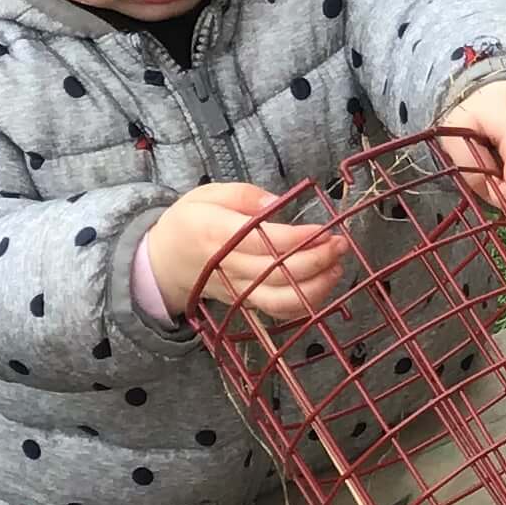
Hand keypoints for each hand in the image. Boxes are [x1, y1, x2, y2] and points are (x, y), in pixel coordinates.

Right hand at [145, 182, 345, 322]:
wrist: (165, 261)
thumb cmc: (191, 221)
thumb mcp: (209, 194)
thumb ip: (244, 195)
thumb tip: (277, 203)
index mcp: (215, 233)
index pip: (262, 241)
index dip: (298, 238)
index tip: (324, 230)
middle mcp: (227, 266)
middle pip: (276, 272)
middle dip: (316, 261)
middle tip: (340, 244)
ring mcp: (237, 290)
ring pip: (280, 299)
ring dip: (316, 287)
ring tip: (337, 266)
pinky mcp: (246, 303)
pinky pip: (278, 311)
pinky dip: (305, 303)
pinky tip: (324, 284)